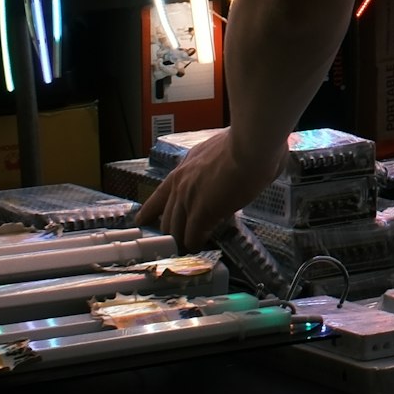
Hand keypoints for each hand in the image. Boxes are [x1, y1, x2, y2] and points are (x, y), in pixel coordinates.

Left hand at [138, 130, 281, 252]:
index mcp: (184, 168)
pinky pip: (192, 237)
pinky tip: (202, 246)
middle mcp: (180, 184)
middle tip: (180, 241)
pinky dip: (196, 244)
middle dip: (172, 232)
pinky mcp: (201, 212)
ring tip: (190, 249)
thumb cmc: (247, 144)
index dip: (149, 211)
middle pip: (165, 219)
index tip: (142, 220)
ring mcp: (188, 199)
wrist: (251, 145)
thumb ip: (214, 168)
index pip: (159, 195)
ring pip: (175, 231)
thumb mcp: (218, 155)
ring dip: (183, 242)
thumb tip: (230, 174)